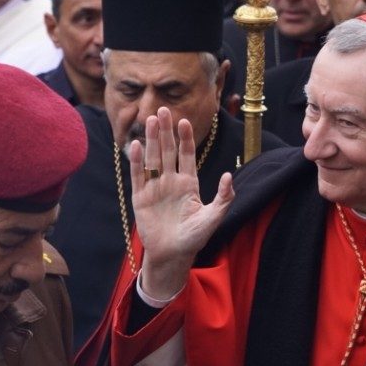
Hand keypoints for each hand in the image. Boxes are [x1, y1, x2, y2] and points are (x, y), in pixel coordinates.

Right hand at [129, 107, 233, 300]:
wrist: (173, 255)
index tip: (184, 121)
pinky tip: (135, 145)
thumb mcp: (213, 218)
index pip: (187, 155)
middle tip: (163, 110)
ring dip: (150, 140)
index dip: (185, 138)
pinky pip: (138, 176)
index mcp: (188, 183)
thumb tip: (229, 176)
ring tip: (149, 120)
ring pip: (152, 159)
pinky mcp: (141, 198)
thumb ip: (223, 198)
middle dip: (165, 131)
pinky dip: (137, 161)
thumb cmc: (194, 238)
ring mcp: (155, 188)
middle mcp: (170, 181)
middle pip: (167, 151)